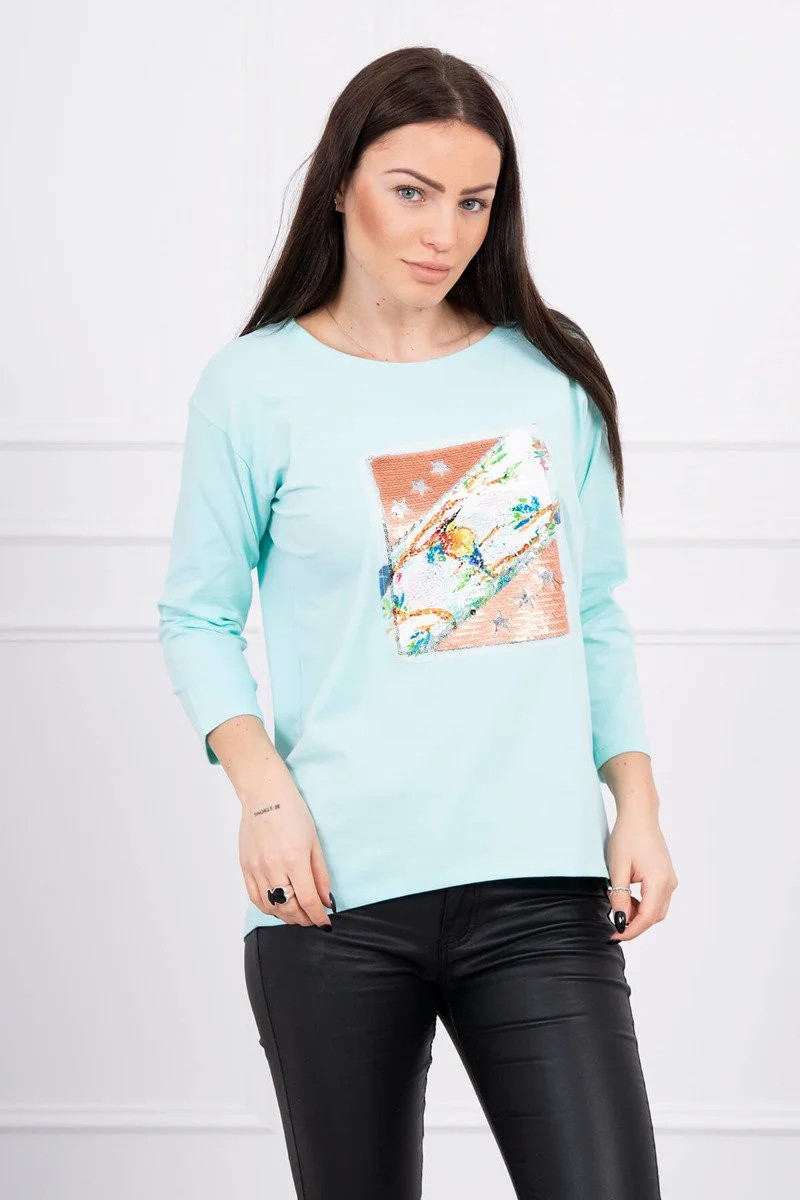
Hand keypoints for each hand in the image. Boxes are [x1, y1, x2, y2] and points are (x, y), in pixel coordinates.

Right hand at [238, 766, 332, 927]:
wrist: (264, 795)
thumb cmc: (292, 812)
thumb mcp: (314, 842)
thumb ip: (320, 874)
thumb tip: (325, 900)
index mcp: (294, 859)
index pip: (307, 901)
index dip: (318, 916)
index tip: (325, 922)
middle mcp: (273, 867)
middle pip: (289, 909)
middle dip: (304, 919)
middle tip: (313, 919)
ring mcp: (256, 869)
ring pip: (271, 907)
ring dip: (287, 916)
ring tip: (298, 913)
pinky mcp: (245, 868)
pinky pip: (255, 898)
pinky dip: (269, 908)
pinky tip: (279, 906)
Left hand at [606, 812, 677, 941]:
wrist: (639, 815)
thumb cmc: (627, 836)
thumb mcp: (618, 868)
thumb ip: (620, 896)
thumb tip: (620, 920)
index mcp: (659, 882)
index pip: (647, 918)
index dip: (630, 930)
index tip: (614, 936)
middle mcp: (669, 883)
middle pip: (654, 917)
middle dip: (634, 924)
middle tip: (613, 924)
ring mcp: (669, 879)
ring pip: (656, 909)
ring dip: (638, 914)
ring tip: (617, 906)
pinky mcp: (666, 876)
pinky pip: (656, 899)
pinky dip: (643, 904)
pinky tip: (627, 898)